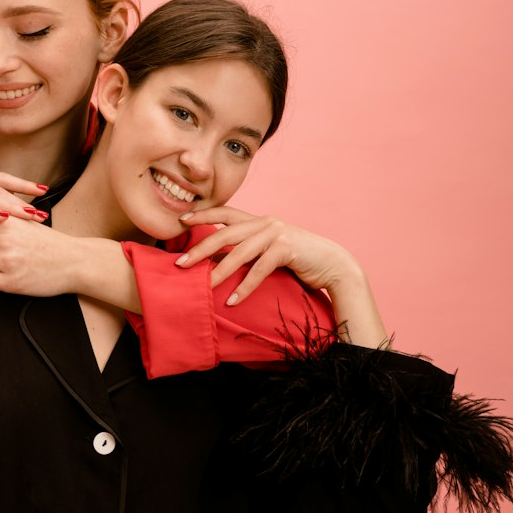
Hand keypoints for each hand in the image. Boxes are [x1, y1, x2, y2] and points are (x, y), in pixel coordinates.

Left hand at [176, 206, 363, 304]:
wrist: (332, 264)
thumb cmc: (298, 260)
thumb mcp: (268, 250)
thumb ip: (247, 250)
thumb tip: (217, 261)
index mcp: (258, 221)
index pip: (225, 213)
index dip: (203, 214)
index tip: (182, 219)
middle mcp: (265, 223)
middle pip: (225, 234)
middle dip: (200, 248)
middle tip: (180, 263)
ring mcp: (276, 234)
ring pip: (240, 252)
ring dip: (220, 271)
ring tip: (204, 286)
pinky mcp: (287, 249)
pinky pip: (259, 269)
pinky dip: (245, 286)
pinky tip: (232, 300)